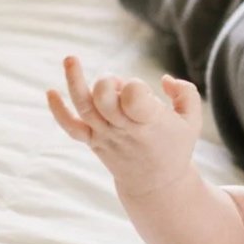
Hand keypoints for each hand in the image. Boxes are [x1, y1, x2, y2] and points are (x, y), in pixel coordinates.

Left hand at [46, 55, 203, 199]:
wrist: (155, 184)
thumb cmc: (175, 147)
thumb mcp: (192, 120)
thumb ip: (186, 92)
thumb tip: (164, 78)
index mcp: (151, 122)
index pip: (134, 98)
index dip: (134, 86)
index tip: (142, 89)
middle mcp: (124, 128)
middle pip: (105, 99)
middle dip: (107, 82)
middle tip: (116, 83)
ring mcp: (105, 135)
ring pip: (85, 107)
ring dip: (75, 81)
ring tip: (70, 58)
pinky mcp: (93, 140)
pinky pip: (71, 126)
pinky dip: (59, 110)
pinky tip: (51, 92)